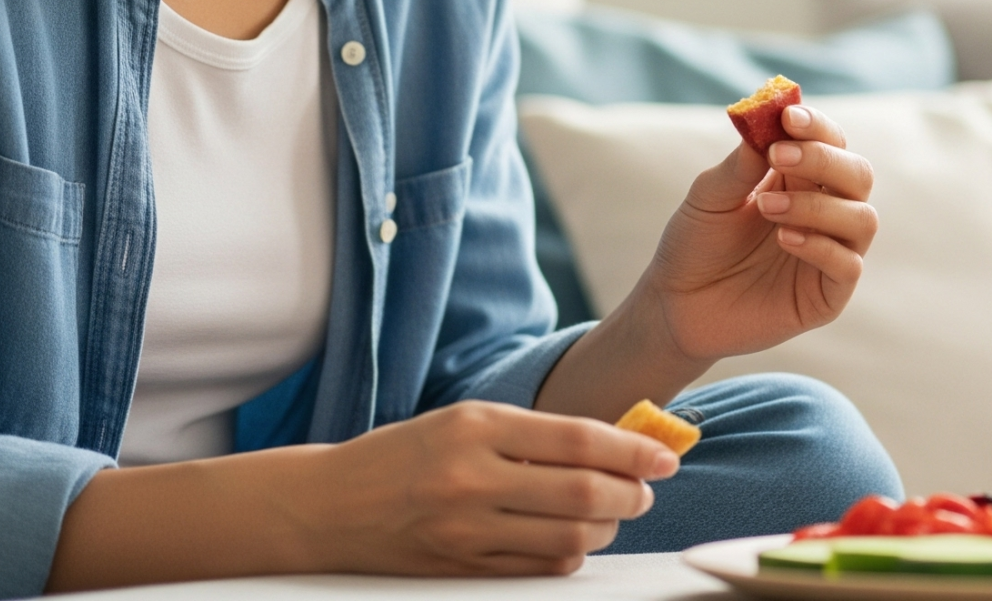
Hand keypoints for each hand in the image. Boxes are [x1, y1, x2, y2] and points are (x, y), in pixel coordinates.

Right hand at [290, 402, 678, 575]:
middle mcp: (471, 478)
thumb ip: (534, 433)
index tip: (665, 454)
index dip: (633, 450)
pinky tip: (570, 540)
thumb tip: (614, 444)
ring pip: (568, 540)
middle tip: (644, 489)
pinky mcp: (460, 570)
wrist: (326, 507)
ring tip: (609, 514)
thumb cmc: (405, 455)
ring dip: (605, 528)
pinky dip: (568, 556)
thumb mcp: (465, 422)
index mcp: (476, 428)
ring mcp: (465, 531)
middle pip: (583, 494)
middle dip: (630, 493)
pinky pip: (537, 570)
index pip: (578, 440)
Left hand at [633, 103, 879, 364]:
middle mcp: (824, 212)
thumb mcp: (709, 197)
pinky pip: (849, 265)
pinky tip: (785, 239)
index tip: (788, 116)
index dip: (816, 126)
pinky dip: (822, 247)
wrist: (676, 306)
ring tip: (767, 208)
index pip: (830, 142)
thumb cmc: (695, 245)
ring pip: (863, 218)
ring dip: (818, 205)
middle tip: (778, 155)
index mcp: (800, 180)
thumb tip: (768, 126)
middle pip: (858, 175)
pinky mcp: (827, 295)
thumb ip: (740, 165)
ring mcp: (830, 253)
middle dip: (824, 159)